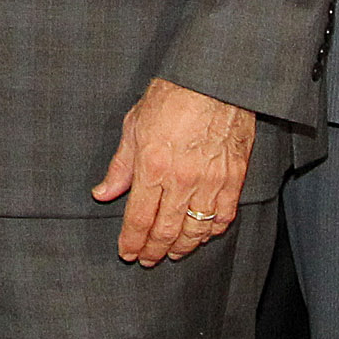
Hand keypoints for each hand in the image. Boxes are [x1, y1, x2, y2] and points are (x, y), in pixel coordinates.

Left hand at [92, 78, 254, 265]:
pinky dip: (212, 231)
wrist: (214, 79)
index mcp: (152, 167)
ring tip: (172, 253)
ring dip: (182, 247)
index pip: (139, 219)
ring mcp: (211, 181)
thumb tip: (103, 193)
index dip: (131, 242)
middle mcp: (181, 180)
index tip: (126, 252)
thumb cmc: (172, 96)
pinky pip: (223, 216)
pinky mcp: (235, 178)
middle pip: (166, 231)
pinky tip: (202, 235)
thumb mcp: (134, 125)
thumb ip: (120, 166)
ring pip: (195, 230)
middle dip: (153, 251)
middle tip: (147, 259)